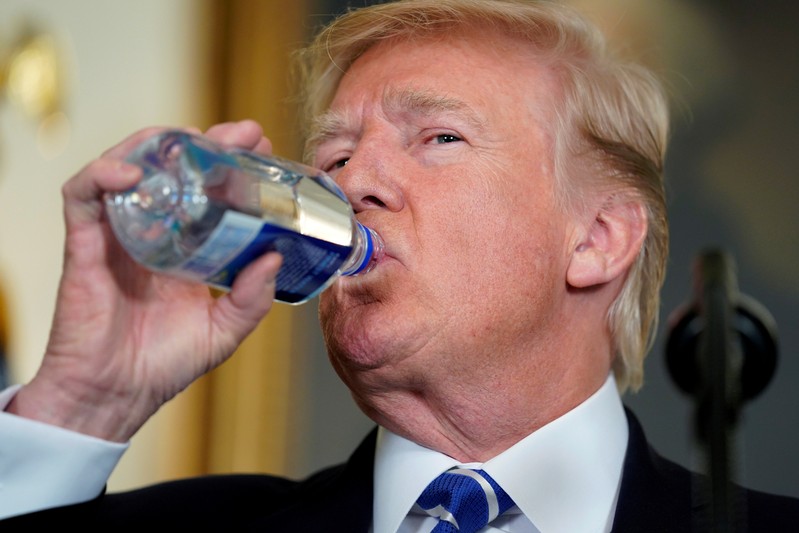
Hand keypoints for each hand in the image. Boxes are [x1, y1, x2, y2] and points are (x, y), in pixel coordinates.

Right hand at [7, 120, 281, 441]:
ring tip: (190, 137)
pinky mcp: (84, 245)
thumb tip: (273, 256)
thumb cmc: (162, 367)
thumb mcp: (223, 330)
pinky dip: (101, 175)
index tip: (262, 149)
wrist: (114, 397)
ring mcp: (117, 235)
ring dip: (155, 145)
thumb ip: (251, 298)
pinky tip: (130, 171)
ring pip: (127, 168)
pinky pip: (82, 196)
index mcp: (184, 250)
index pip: (207, 193)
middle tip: (240, 134)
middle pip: (172, 171)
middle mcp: (152, 234)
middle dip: (205, 144)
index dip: (232, 166)